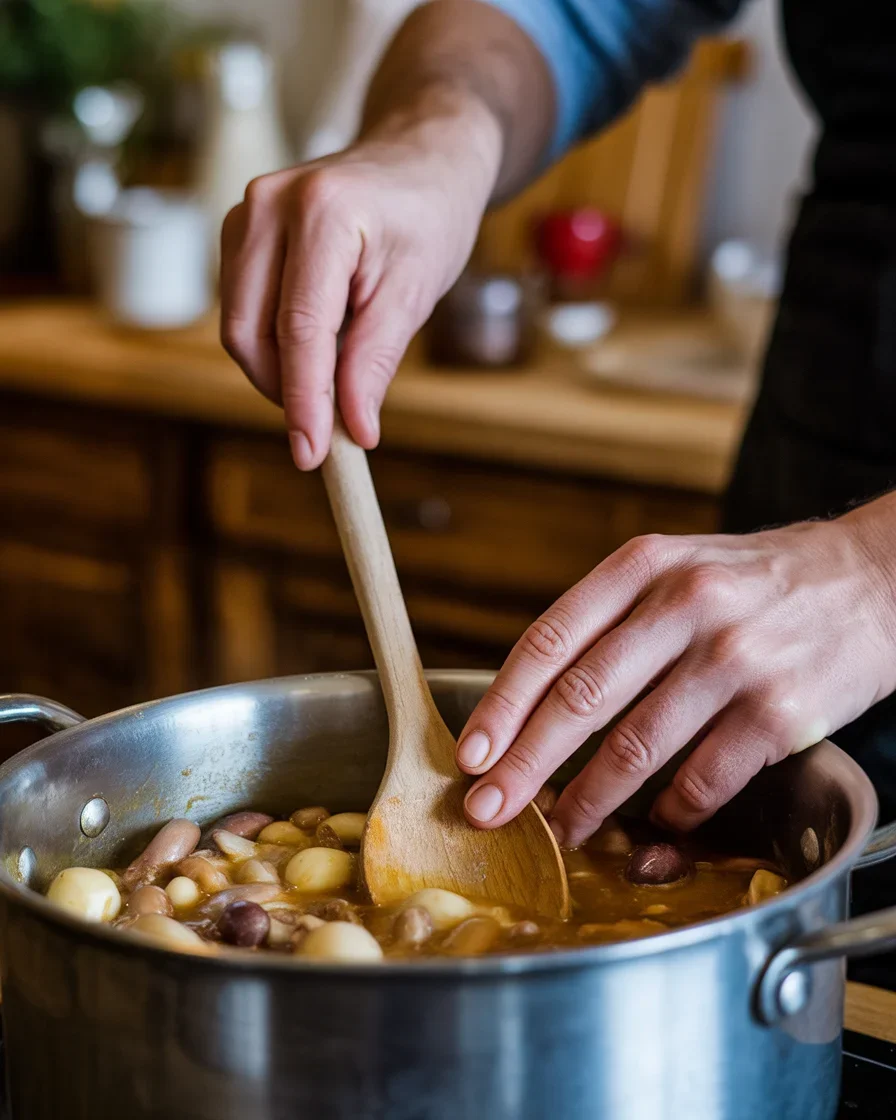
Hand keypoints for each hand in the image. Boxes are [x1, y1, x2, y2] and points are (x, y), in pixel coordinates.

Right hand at [220, 102, 499, 469]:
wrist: (420, 157)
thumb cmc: (428, 218)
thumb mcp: (415, 292)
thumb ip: (375, 362)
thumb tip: (352, 430)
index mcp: (323, 212)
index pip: (300, 329)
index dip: (304, 401)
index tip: (312, 454)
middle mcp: (269, 204)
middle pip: (251, 332)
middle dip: (286, 389)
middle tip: (332, 425)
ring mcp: (245, 212)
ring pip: (239, 326)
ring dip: (280, 368)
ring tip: (337, 368)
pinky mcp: (240, 229)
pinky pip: (241, 308)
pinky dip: (275, 342)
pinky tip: (318, 340)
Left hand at [456, 512, 895, 846]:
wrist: (873, 579)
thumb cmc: (755, 582)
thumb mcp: (678, 566)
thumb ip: (612, 618)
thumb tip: (533, 701)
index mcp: (644, 565)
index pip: (551, 640)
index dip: (502, 704)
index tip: (471, 752)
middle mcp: (685, 604)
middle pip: (580, 698)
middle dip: (524, 764)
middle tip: (488, 809)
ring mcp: (734, 658)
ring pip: (635, 747)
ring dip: (589, 801)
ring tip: (563, 828)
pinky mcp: (779, 710)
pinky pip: (703, 779)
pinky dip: (671, 812)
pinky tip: (656, 824)